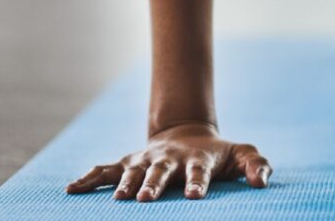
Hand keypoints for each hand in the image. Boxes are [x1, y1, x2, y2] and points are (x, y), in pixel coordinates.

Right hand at [64, 123, 271, 200]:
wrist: (188, 134)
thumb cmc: (219, 153)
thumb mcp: (242, 154)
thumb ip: (257, 165)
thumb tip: (262, 182)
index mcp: (197, 160)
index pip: (198, 172)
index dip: (197, 183)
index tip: (194, 196)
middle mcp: (168, 160)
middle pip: (160, 173)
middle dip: (153, 185)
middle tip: (146, 199)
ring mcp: (145, 161)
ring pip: (131, 172)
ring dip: (125, 185)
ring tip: (119, 200)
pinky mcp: (127, 163)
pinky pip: (105, 170)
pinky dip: (88, 178)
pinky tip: (72, 189)